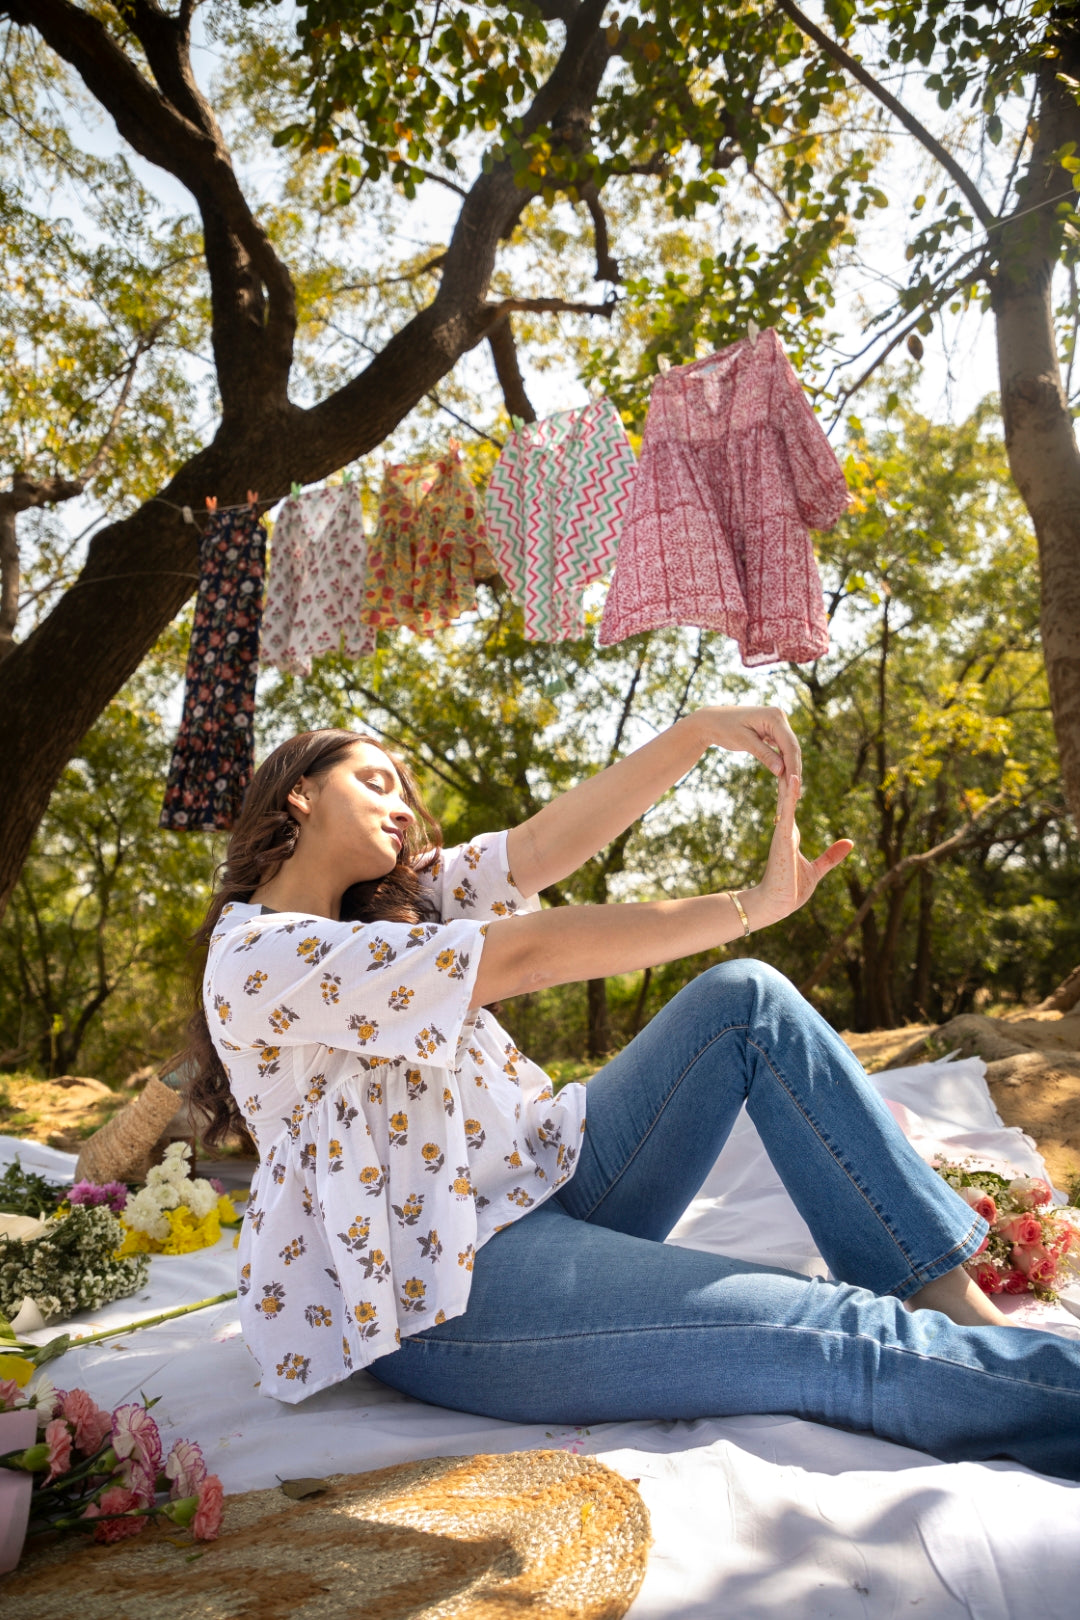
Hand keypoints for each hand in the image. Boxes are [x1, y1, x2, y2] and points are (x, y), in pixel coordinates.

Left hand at [691, 705, 801, 782]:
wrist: (712, 720)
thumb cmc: (725, 727)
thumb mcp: (743, 741)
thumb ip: (763, 754)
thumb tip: (781, 771)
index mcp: (774, 716)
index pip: (789, 745)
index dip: (793, 766)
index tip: (794, 786)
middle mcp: (780, 718)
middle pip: (792, 749)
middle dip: (794, 772)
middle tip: (796, 795)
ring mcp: (778, 725)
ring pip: (788, 751)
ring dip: (790, 770)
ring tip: (792, 793)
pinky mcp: (773, 733)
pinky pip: (781, 750)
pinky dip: (783, 765)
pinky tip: (785, 780)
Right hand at [745, 768, 852, 926]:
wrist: (775, 905)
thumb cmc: (791, 890)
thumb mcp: (817, 870)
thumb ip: (832, 855)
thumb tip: (850, 842)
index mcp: (791, 836)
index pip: (792, 804)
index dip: (793, 786)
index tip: (792, 767)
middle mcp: (785, 830)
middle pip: (788, 797)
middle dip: (789, 776)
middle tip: (787, 752)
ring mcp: (783, 834)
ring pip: (786, 800)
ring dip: (789, 780)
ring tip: (789, 757)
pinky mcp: (783, 840)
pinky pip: (787, 813)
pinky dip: (790, 796)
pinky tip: (794, 781)